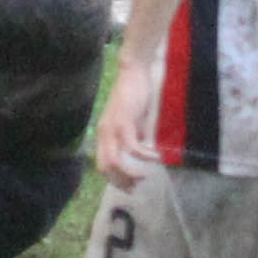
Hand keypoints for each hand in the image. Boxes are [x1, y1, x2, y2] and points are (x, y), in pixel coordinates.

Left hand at [96, 66, 162, 184]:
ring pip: (114, 162)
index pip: (102, 165)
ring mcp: (112, 128)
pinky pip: (132, 147)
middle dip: (122, 181)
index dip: (115, 179)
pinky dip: (144, 156)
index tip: (131, 186)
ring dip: (131, 172)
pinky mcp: (124, 122)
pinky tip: (156, 156)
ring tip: (146, 174)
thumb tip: (141, 152)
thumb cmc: (135, 94)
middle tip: (138, 186)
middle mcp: (104, 133)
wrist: (133, 72)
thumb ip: (135, 136)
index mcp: (104, 133)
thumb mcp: (134, 121)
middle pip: (105, 168)